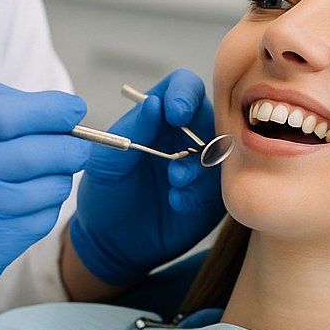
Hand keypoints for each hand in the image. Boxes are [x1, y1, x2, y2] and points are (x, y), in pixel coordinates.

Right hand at [0, 82, 89, 329]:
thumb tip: (38, 105)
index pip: (7, 114)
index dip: (50, 109)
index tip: (74, 108)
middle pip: (33, 152)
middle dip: (68, 146)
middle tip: (80, 145)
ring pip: (41, 190)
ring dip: (59, 180)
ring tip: (54, 175)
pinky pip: (34, 224)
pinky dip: (45, 210)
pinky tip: (35, 205)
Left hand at [68, 69, 225, 286]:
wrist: (112, 243)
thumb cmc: (105, 195)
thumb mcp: (106, 163)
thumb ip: (130, 130)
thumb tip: (154, 103)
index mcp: (161, 117)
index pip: (184, 87)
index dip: (185, 94)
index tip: (175, 113)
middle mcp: (188, 135)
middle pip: (215, 114)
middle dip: (199, 135)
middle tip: (176, 161)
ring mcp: (204, 165)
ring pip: (223, 150)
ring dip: (200, 166)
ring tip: (174, 183)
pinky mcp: (214, 194)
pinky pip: (225, 184)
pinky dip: (202, 191)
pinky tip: (178, 202)